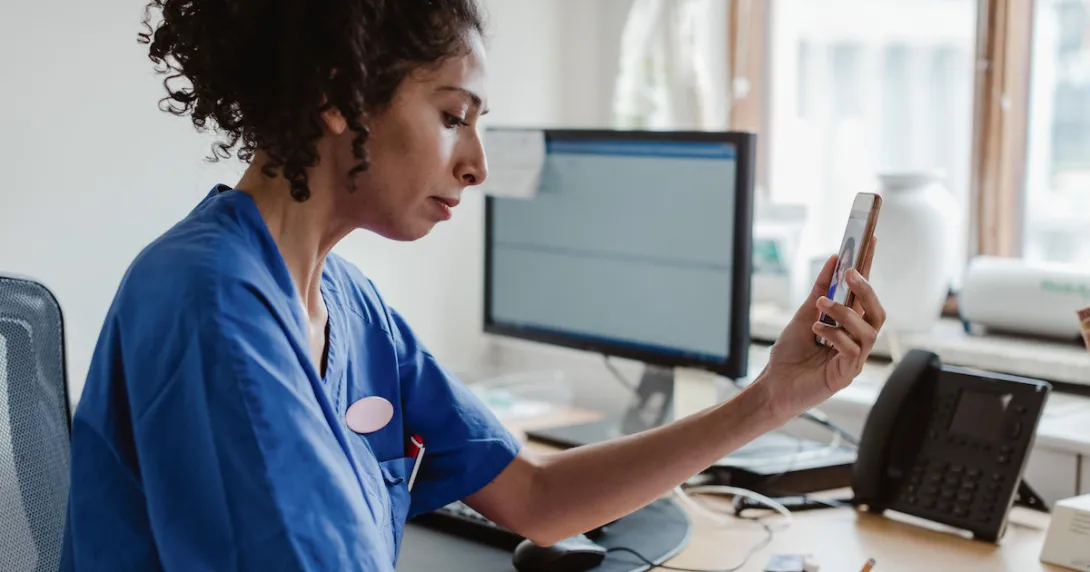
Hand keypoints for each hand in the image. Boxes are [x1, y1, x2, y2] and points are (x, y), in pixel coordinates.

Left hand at [756, 237, 885, 421]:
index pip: (865, 296)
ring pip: (868, 331)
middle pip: (877, 312)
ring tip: (822, 304)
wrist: (774, 386)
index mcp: (849, 327)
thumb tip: (833, 260)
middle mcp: (856, 341)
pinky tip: (817, 330)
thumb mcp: (804, 314)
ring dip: (845, 313)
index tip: (871, 242)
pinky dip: (835, 335)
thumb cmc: (790, 356)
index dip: (870, 270)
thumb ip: (820, 290)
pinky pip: (852, 351)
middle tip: (850, 274)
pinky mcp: (845, 375)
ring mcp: (854, 360)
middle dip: (866, 291)